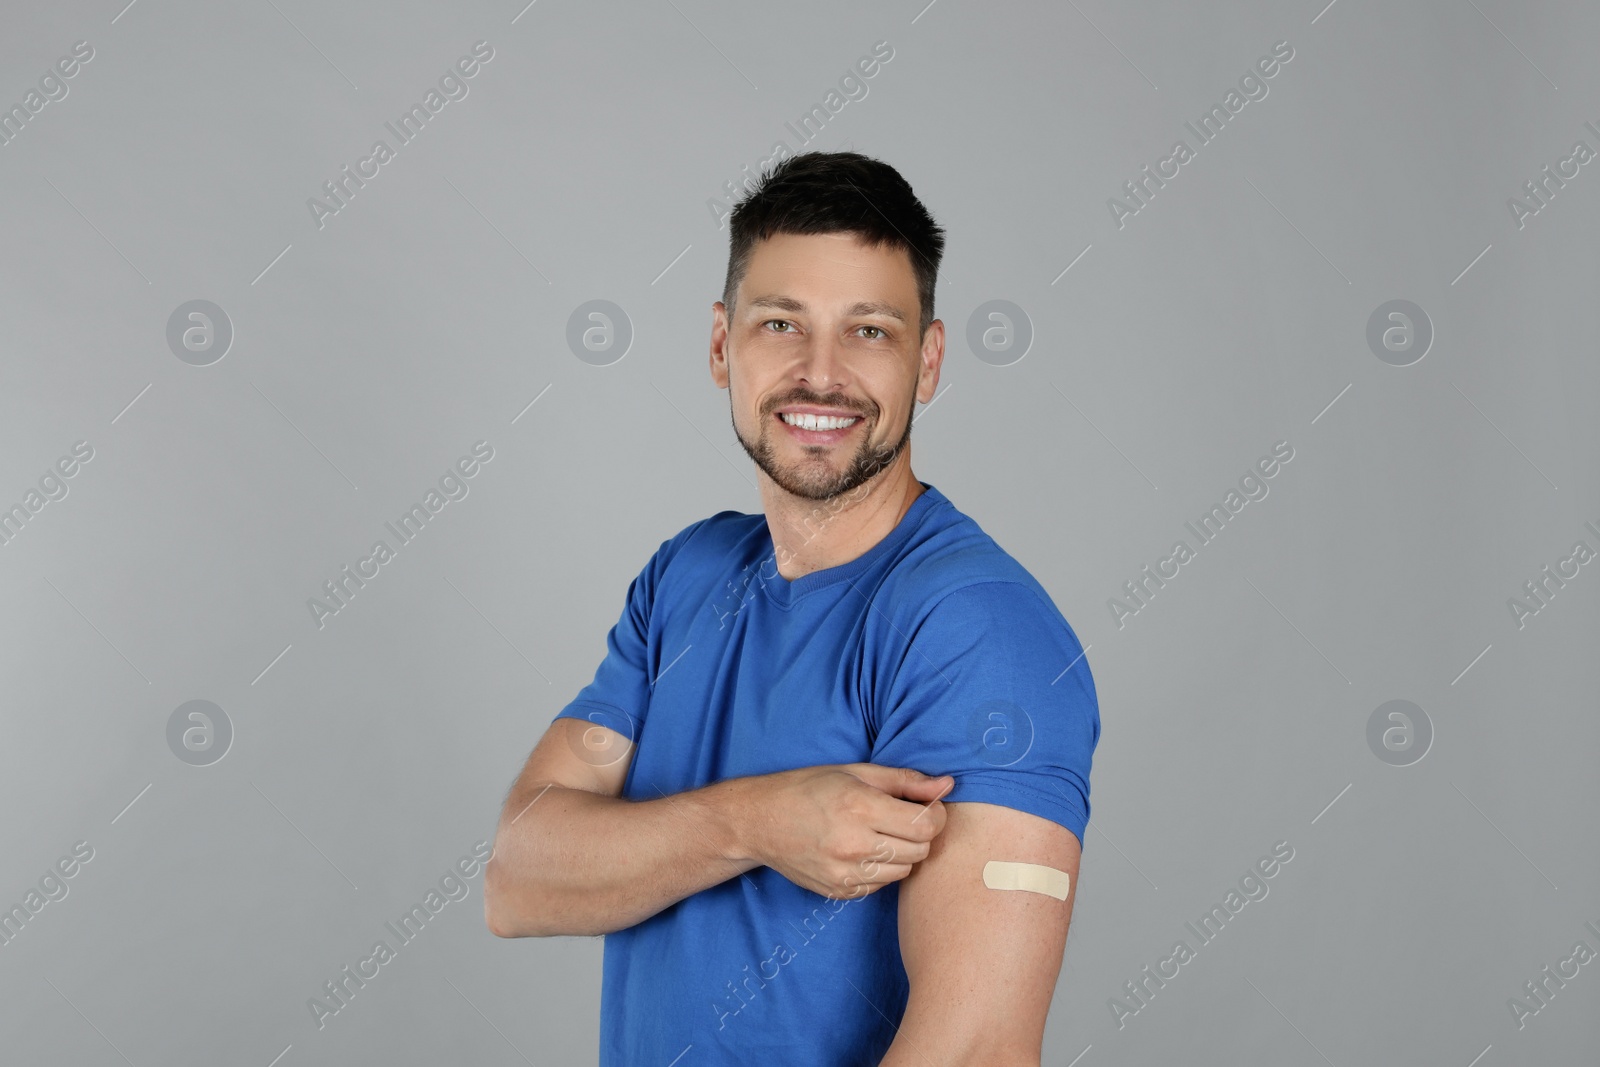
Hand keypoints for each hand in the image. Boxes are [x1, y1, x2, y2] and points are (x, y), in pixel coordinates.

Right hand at [742, 764, 953, 899]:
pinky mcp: (838, 892)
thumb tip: (948, 785)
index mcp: (860, 807)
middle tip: (899, 819)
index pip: (927, 826)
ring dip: (901, 854)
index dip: (934, 816)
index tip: (924, 808)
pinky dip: (879, 869)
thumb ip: (906, 781)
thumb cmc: (809, 788)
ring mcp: (844, 873)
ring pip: (903, 872)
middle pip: (920, 851)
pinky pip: (880, 885)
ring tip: (878, 834)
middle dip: (918, 835)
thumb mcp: (856, 772)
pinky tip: (860, 851)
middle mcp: (854, 844)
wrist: (760, 821)